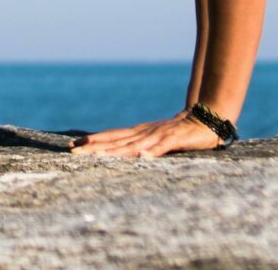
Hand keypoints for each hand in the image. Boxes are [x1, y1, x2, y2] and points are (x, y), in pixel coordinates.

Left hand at [72, 109, 223, 157]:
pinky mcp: (174, 140)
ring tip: (95, 156)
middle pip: (115, 140)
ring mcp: (158, 136)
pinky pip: (161, 148)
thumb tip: (122, 154)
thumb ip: (140, 145)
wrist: (205, 120)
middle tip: (73, 151)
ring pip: (132, 145)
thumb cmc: (179, 133)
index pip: (111, 137)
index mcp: (138, 133)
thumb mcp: (155, 139)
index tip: (73, 145)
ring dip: (114, 151)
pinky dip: (151, 152)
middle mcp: (144, 133)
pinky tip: (141, 157)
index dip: (92, 141)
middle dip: (93, 147)